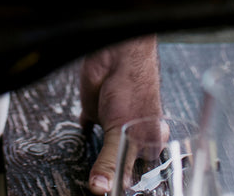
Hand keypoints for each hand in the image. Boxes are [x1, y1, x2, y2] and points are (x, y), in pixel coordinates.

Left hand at [79, 37, 161, 194]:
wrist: (114, 53)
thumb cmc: (133, 84)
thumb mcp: (122, 133)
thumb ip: (111, 163)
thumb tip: (101, 189)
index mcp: (150, 142)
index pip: (138, 174)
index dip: (128, 185)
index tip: (115, 194)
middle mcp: (133, 134)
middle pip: (121, 161)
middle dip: (112, 174)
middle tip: (102, 189)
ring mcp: (113, 122)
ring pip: (105, 146)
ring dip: (98, 156)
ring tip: (92, 175)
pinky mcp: (95, 110)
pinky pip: (89, 124)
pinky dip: (85, 131)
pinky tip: (84, 135)